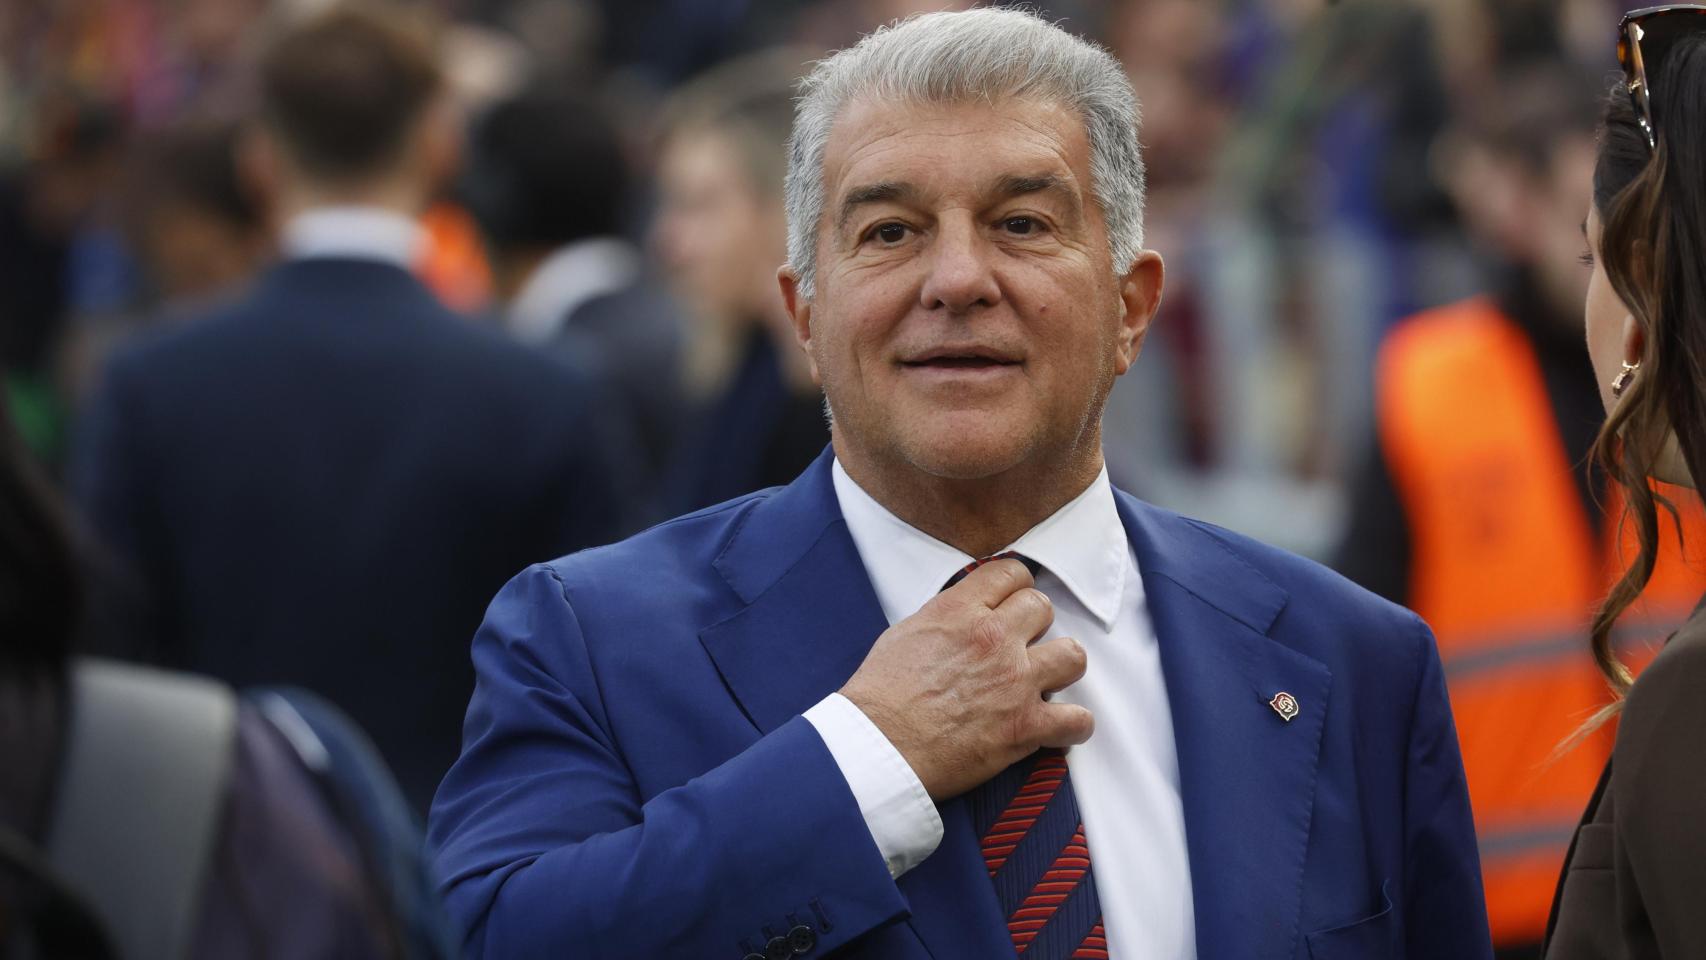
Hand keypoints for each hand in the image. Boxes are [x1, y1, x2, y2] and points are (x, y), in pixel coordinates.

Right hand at [839, 559, 1092, 798]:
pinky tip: (1057, 730)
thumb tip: (964, 617)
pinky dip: (1072, 727)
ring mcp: (1015, 681)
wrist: (877, 748)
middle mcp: (994, 638)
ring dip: (1061, 669)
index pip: (1011, 573)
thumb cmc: (879, 698)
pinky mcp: (1025, 727)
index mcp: (959, 610)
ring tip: (1045, 683)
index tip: (1012, 604)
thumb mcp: (905, 634)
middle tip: (1019, 649)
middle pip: (1044, 608)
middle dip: (1034, 628)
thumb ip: (944, 619)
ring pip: (1073, 656)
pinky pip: (1077, 720)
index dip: (1015, 589)